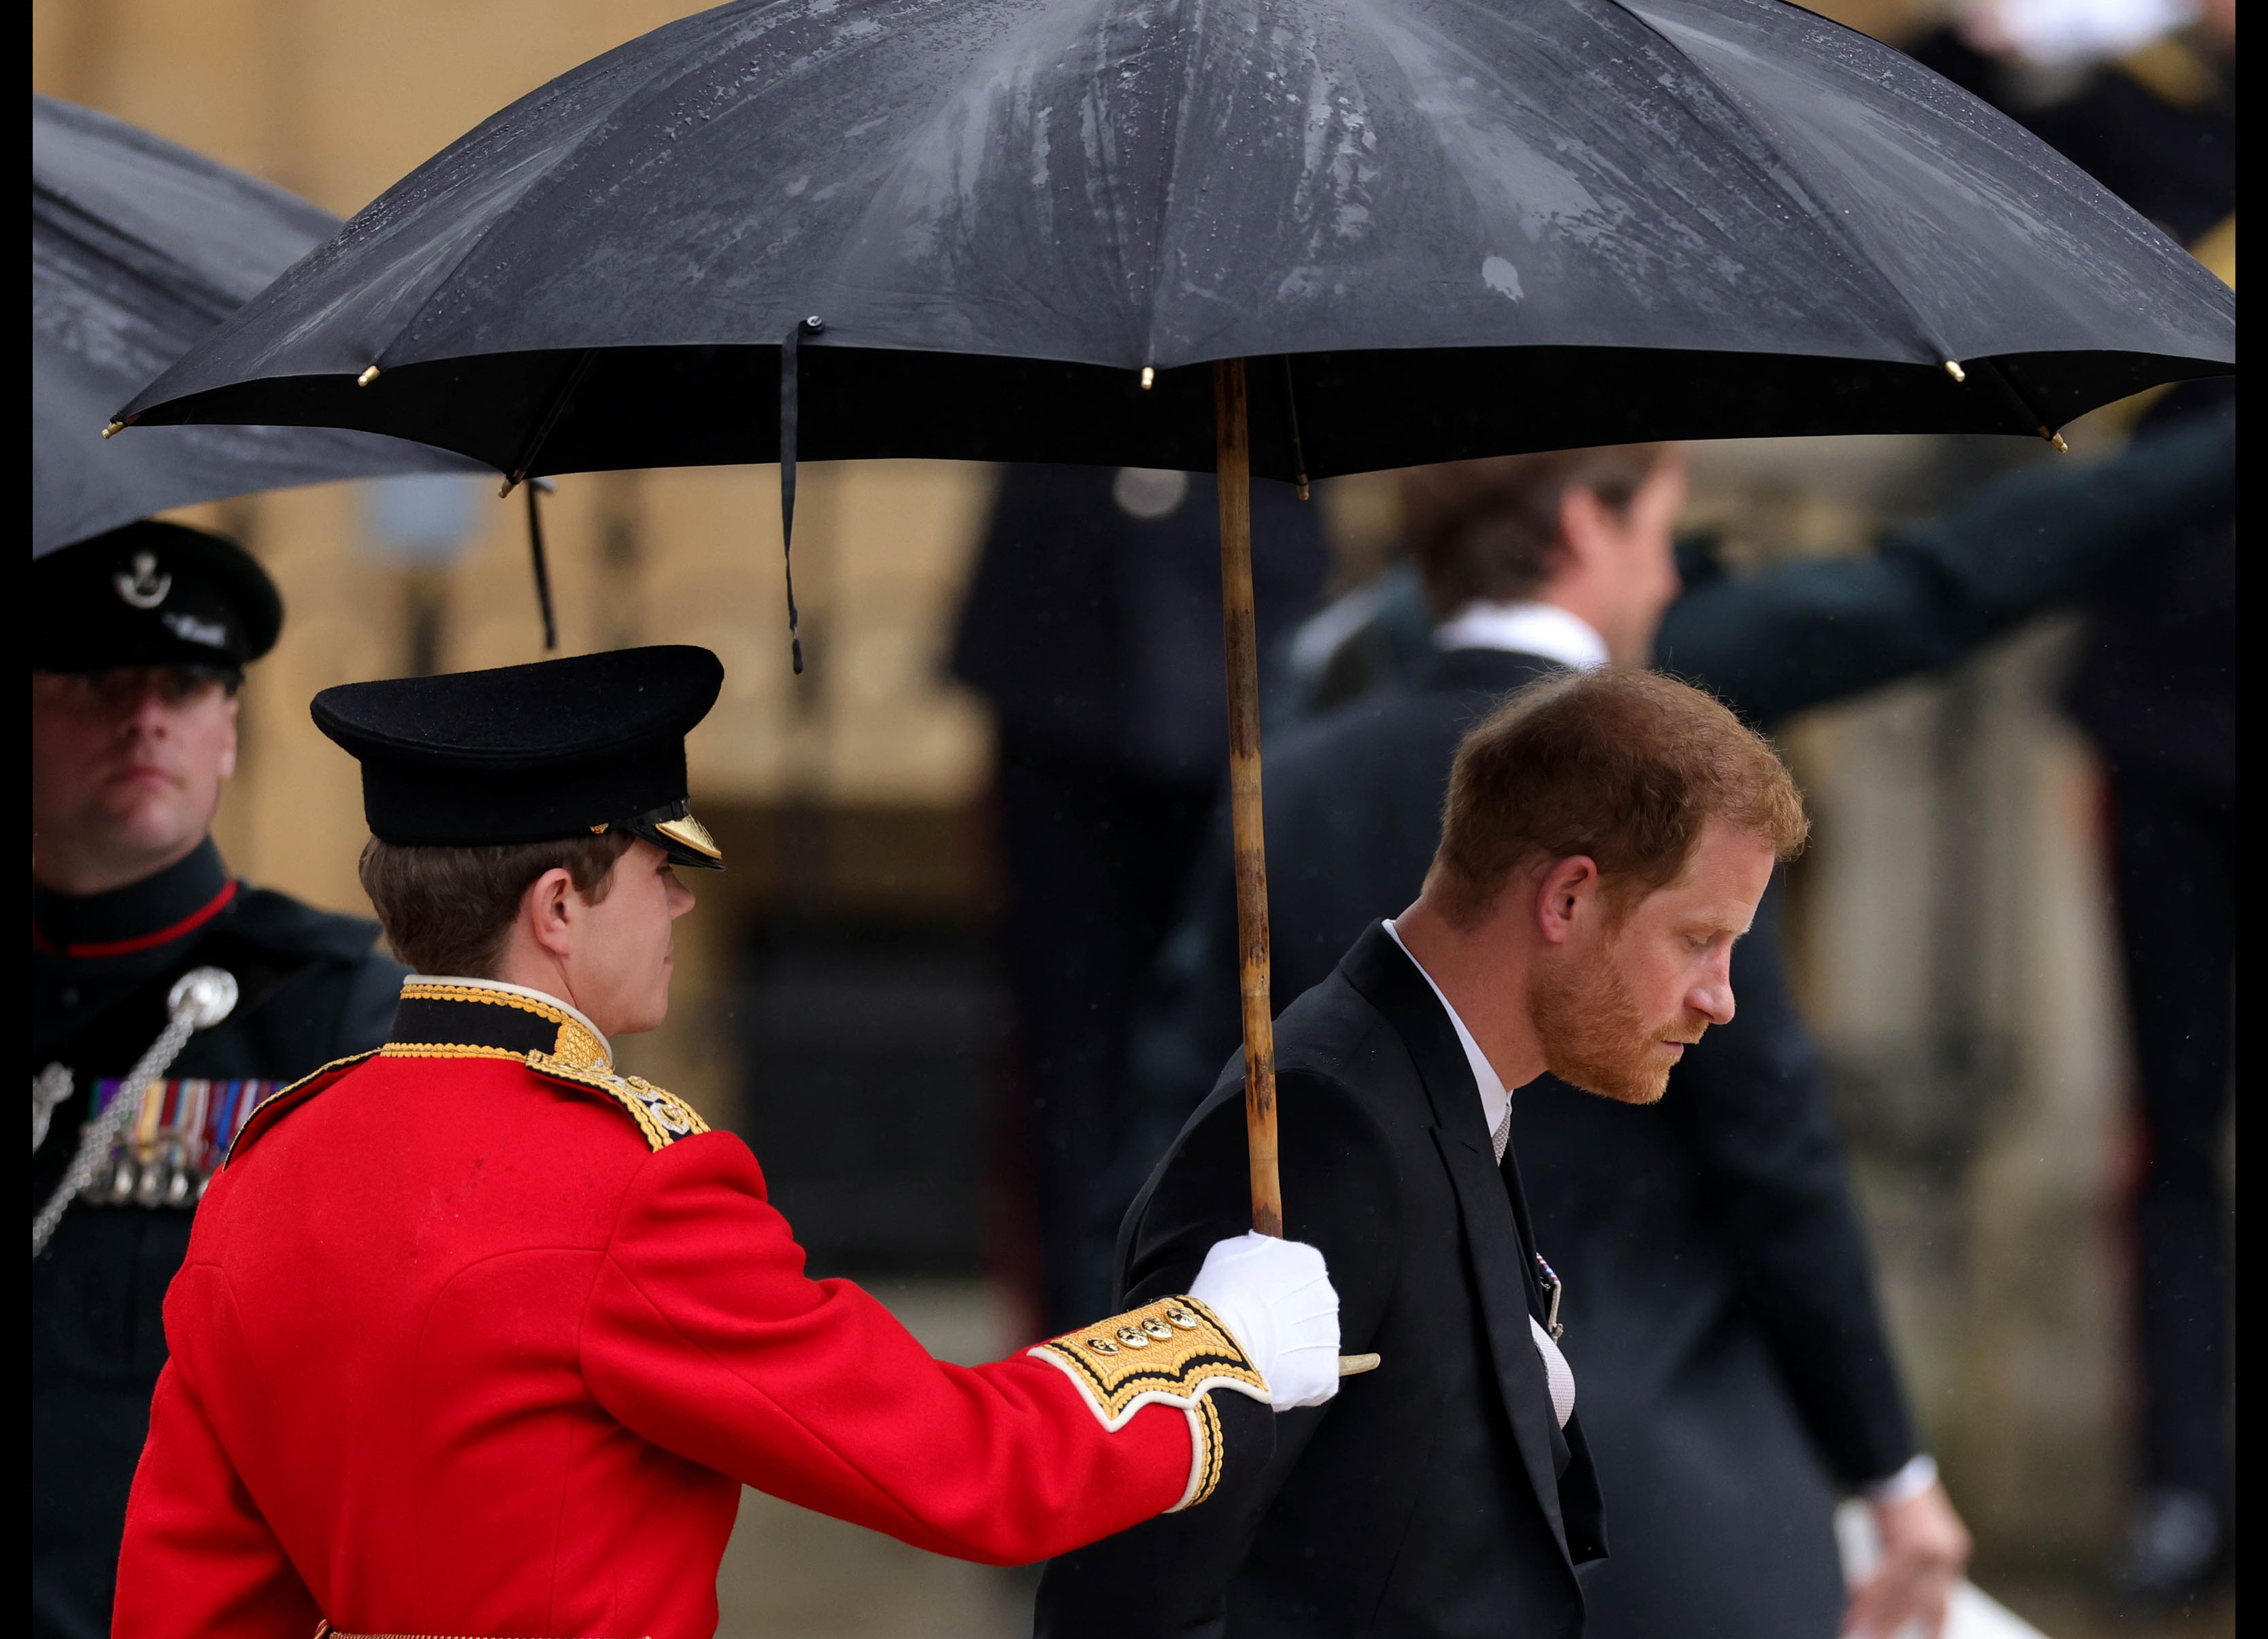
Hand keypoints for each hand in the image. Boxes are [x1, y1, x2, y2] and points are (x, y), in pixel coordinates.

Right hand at [1188, 1232, 1340, 1410]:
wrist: (1221, 1345)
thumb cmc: (1220, 1293)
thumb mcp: (1230, 1251)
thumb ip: (1255, 1248)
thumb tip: (1261, 1249)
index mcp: (1308, 1262)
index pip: (1299, 1274)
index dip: (1275, 1291)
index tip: (1255, 1302)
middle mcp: (1328, 1296)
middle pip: (1309, 1309)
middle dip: (1287, 1320)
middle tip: (1256, 1331)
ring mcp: (1331, 1338)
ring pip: (1311, 1346)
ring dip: (1291, 1352)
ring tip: (1259, 1358)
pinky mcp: (1326, 1376)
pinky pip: (1313, 1381)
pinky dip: (1295, 1384)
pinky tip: (1270, 1380)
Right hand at [1843, 1482, 1971, 1638]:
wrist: (1889, 1463)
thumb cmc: (1897, 1497)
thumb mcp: (1912, 1534)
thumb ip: (1910, 1564)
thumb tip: (1888, 1595)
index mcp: (1953, 1553)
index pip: (1941, 1599)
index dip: (1932, 1624)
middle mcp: (1947, 1556)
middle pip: (1922, 1604)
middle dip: (1903, 1629)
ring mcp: (1930, 1553)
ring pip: (1902, 1598)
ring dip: (1880, 1621)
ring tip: (1862, 1636)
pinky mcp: (1909, 1547)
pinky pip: (1884, 1582)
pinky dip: (1867, 1599)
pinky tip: (1854, 1613)